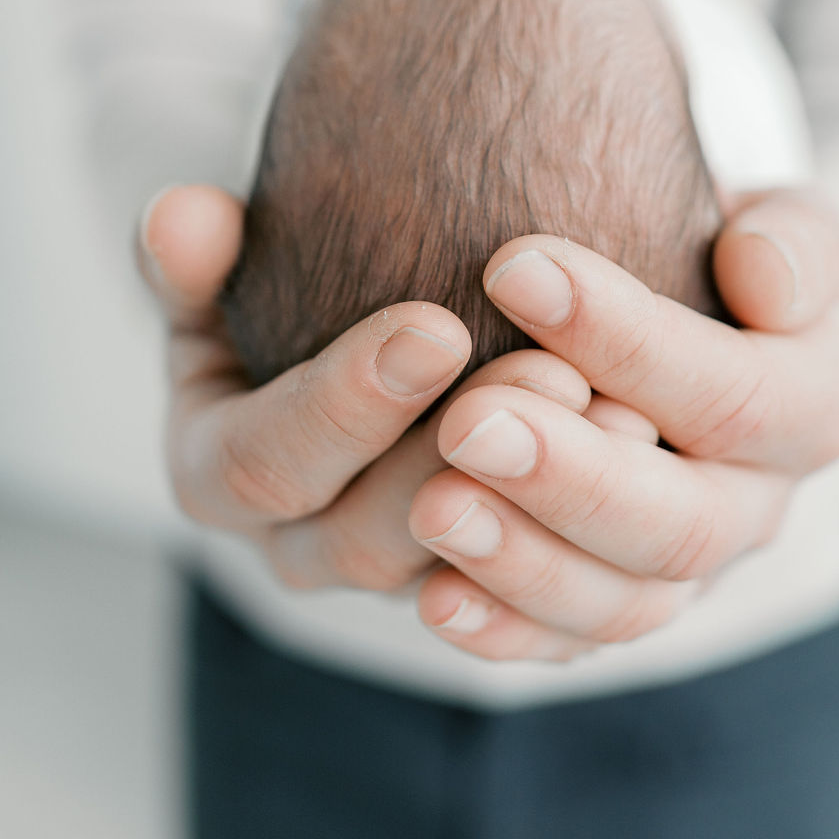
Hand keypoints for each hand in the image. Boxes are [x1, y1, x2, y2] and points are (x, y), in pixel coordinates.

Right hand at [138, 184, 589, 590]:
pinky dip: (600, 558)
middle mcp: (308, 550)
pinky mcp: (497, 604)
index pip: (262, 464)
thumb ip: (201, 252)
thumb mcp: (235, 266)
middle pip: (368, 547)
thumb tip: (182, 214)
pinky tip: (656, 470)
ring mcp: (404, 585)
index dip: (341, 407)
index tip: (433, 325)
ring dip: (546, 516)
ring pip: (471, 592)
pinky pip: (547, 624)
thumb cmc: (301, 294)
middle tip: (550, 372)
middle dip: (456, 464)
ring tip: (623, 414)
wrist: (392, 353)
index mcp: (226, 473)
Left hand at [406, 190, 838, 661]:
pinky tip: (435, 599)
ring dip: (521, 562)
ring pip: (620, 604)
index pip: (731, 393)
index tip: (511, 267)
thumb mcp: (789, 227)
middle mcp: (756, 510)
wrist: (710, 325)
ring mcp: (686, 575)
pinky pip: (564, 645)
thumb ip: (796, 243)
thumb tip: (759, 271)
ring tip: (434, 506)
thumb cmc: (731, 260)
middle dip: (568, 476)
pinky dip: (501, 630)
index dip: (624, 339)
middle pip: (679, 524)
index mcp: (813, 409)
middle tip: (469, 422)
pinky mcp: (608, 607)